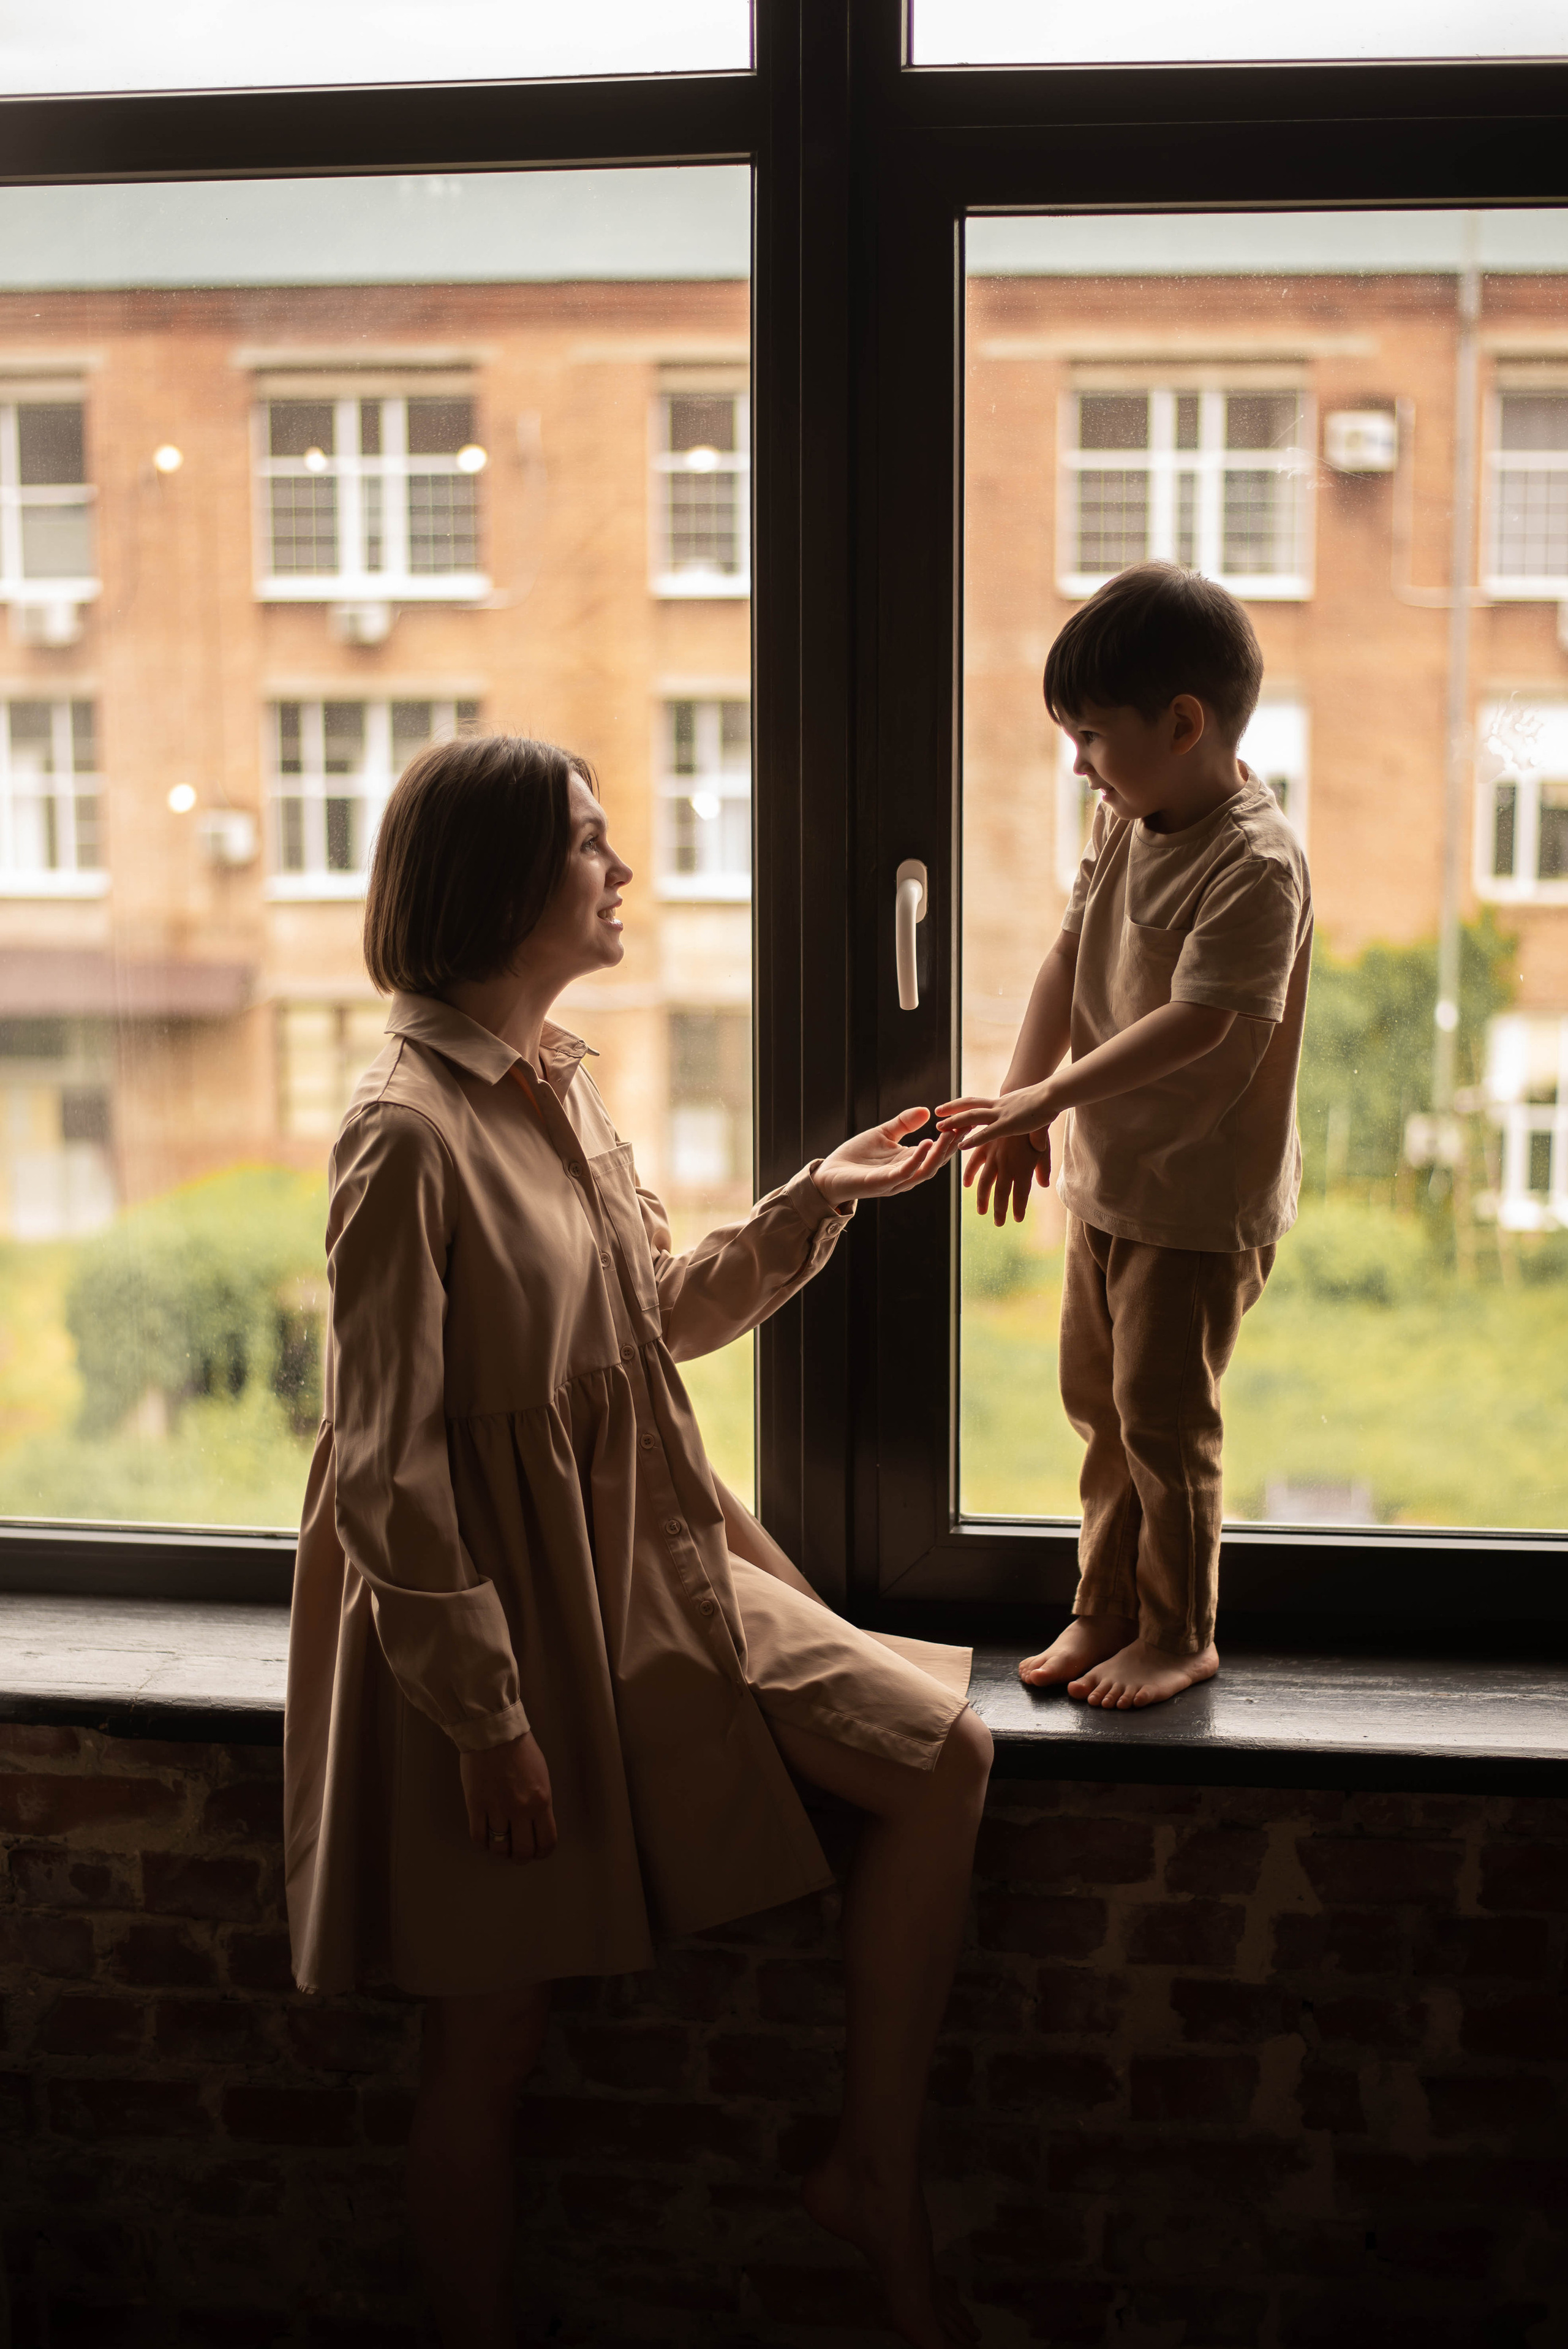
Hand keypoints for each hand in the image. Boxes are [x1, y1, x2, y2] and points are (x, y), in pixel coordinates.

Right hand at [460, 1730, 557, 1863]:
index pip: (546, 1842)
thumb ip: (539, 1803)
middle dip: (521, 1857)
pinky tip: (486, 1837)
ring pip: (499, 1847)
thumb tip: (535, 1825)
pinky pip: (478, 1837)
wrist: (494, 1733)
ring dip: (501, 1851)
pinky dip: (483, 1843)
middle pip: (523, 1851)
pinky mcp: (475, 1805)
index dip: (542, 1853)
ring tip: (500, 1844)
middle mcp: (520, 1810)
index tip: (538, 1853)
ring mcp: (496, 1809)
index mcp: (541, 1801)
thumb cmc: (520, 1750)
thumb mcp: (541, 1777)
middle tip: (517, 1852)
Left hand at [813, 1105, 959, 1206]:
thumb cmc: (855, 1157)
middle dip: (951, 1145)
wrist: (829, 1175)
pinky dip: (917, 1159)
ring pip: (925, 1169)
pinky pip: (905, 1173)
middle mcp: (906, 1174)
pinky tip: (926, 1143)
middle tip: (965, 1126)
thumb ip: (904, 1124)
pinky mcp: (882, 1183)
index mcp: (908, 1162)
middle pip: (936, 1161)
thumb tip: (926, 1111)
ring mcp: (896, 1181)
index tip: (965, 1120)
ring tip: (950, 1134)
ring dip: (939, 1152)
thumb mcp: (882, 1134)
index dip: (951, 1137)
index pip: (936, 1150)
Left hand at [936, 1081, 1055, 1153]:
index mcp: (1003, 1103)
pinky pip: (986, 1133)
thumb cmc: (1047, 1101)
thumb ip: (1029, 1126)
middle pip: (970, 1105)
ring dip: (955, 1122)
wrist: (1054, 1094)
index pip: (978, 1102)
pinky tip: (961, 1146)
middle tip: (937, 1112)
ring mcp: (1002, 1115)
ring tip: (940, 1127)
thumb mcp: (1033, 1111)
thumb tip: (1036, 1141)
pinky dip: (973, 1139)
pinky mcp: (1008, 1125)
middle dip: (952, 1109)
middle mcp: (998, 1106)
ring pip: (972, 1116)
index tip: (950, 1108)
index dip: (964, 1105)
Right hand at [967, 1130, 1050, 1224]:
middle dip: (1000, 1211)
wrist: (1026, 1103)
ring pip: (985, 1183)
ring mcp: (994, 1156)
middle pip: (1002, 1194)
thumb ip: (1042, 1167)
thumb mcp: (1044, 1148)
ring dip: (983, 1199)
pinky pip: (974, 1163)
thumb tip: (1043, 1185)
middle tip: (998, 1223)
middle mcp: (1007, 1165)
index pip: (1021, 1195)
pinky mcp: (985, 1146)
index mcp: (1024, 1167)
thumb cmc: (1038, 1126)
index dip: (1019, 1209)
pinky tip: (968, 1185)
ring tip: (982, 1212)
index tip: (1017, 1219)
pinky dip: (970, 1175)